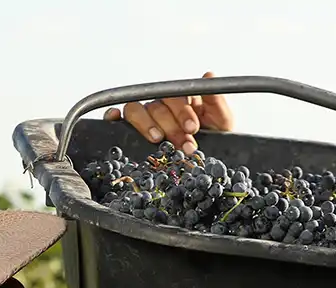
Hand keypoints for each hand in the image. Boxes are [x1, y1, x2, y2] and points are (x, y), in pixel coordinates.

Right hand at [105, 71, 235, 154]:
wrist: (206, 164)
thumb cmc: (213, 141)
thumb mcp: (222, 122)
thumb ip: (217, 100)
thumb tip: (208, 75)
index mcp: (181, 101)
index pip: (175, 96)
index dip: (182, 111)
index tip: (193, 128)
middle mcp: (160, 106)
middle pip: (156, 105)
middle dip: (170, 126)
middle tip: (182, 143)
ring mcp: (144, 117)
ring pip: (135, 110)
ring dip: (146, 124)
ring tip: (157, 139)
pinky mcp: (129, 130)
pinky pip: (116, 117)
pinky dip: (113, 116)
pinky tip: (115, 120)